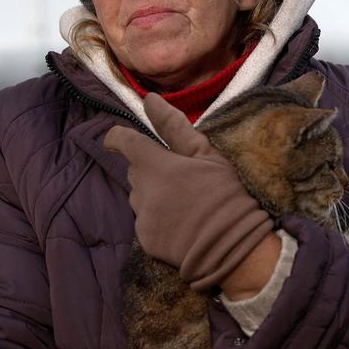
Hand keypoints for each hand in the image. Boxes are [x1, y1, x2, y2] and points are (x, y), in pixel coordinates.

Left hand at [104, 94, 273, 290]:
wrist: (232, 248)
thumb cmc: (225, 195)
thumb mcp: (207, 155)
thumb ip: (175, 126)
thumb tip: (149, 100)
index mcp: (155, 165)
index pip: (124, 142)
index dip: (117, 138)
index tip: (116, 140)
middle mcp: (142, 191)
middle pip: (136, 172)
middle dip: (151, 170)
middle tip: (182, 179)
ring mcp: (142, 218)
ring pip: (140, 198)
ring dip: (154, 195)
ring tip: (186, 204)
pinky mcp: (146, 241)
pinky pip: (146, 223)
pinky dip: (159, 220)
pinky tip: (182, 225)